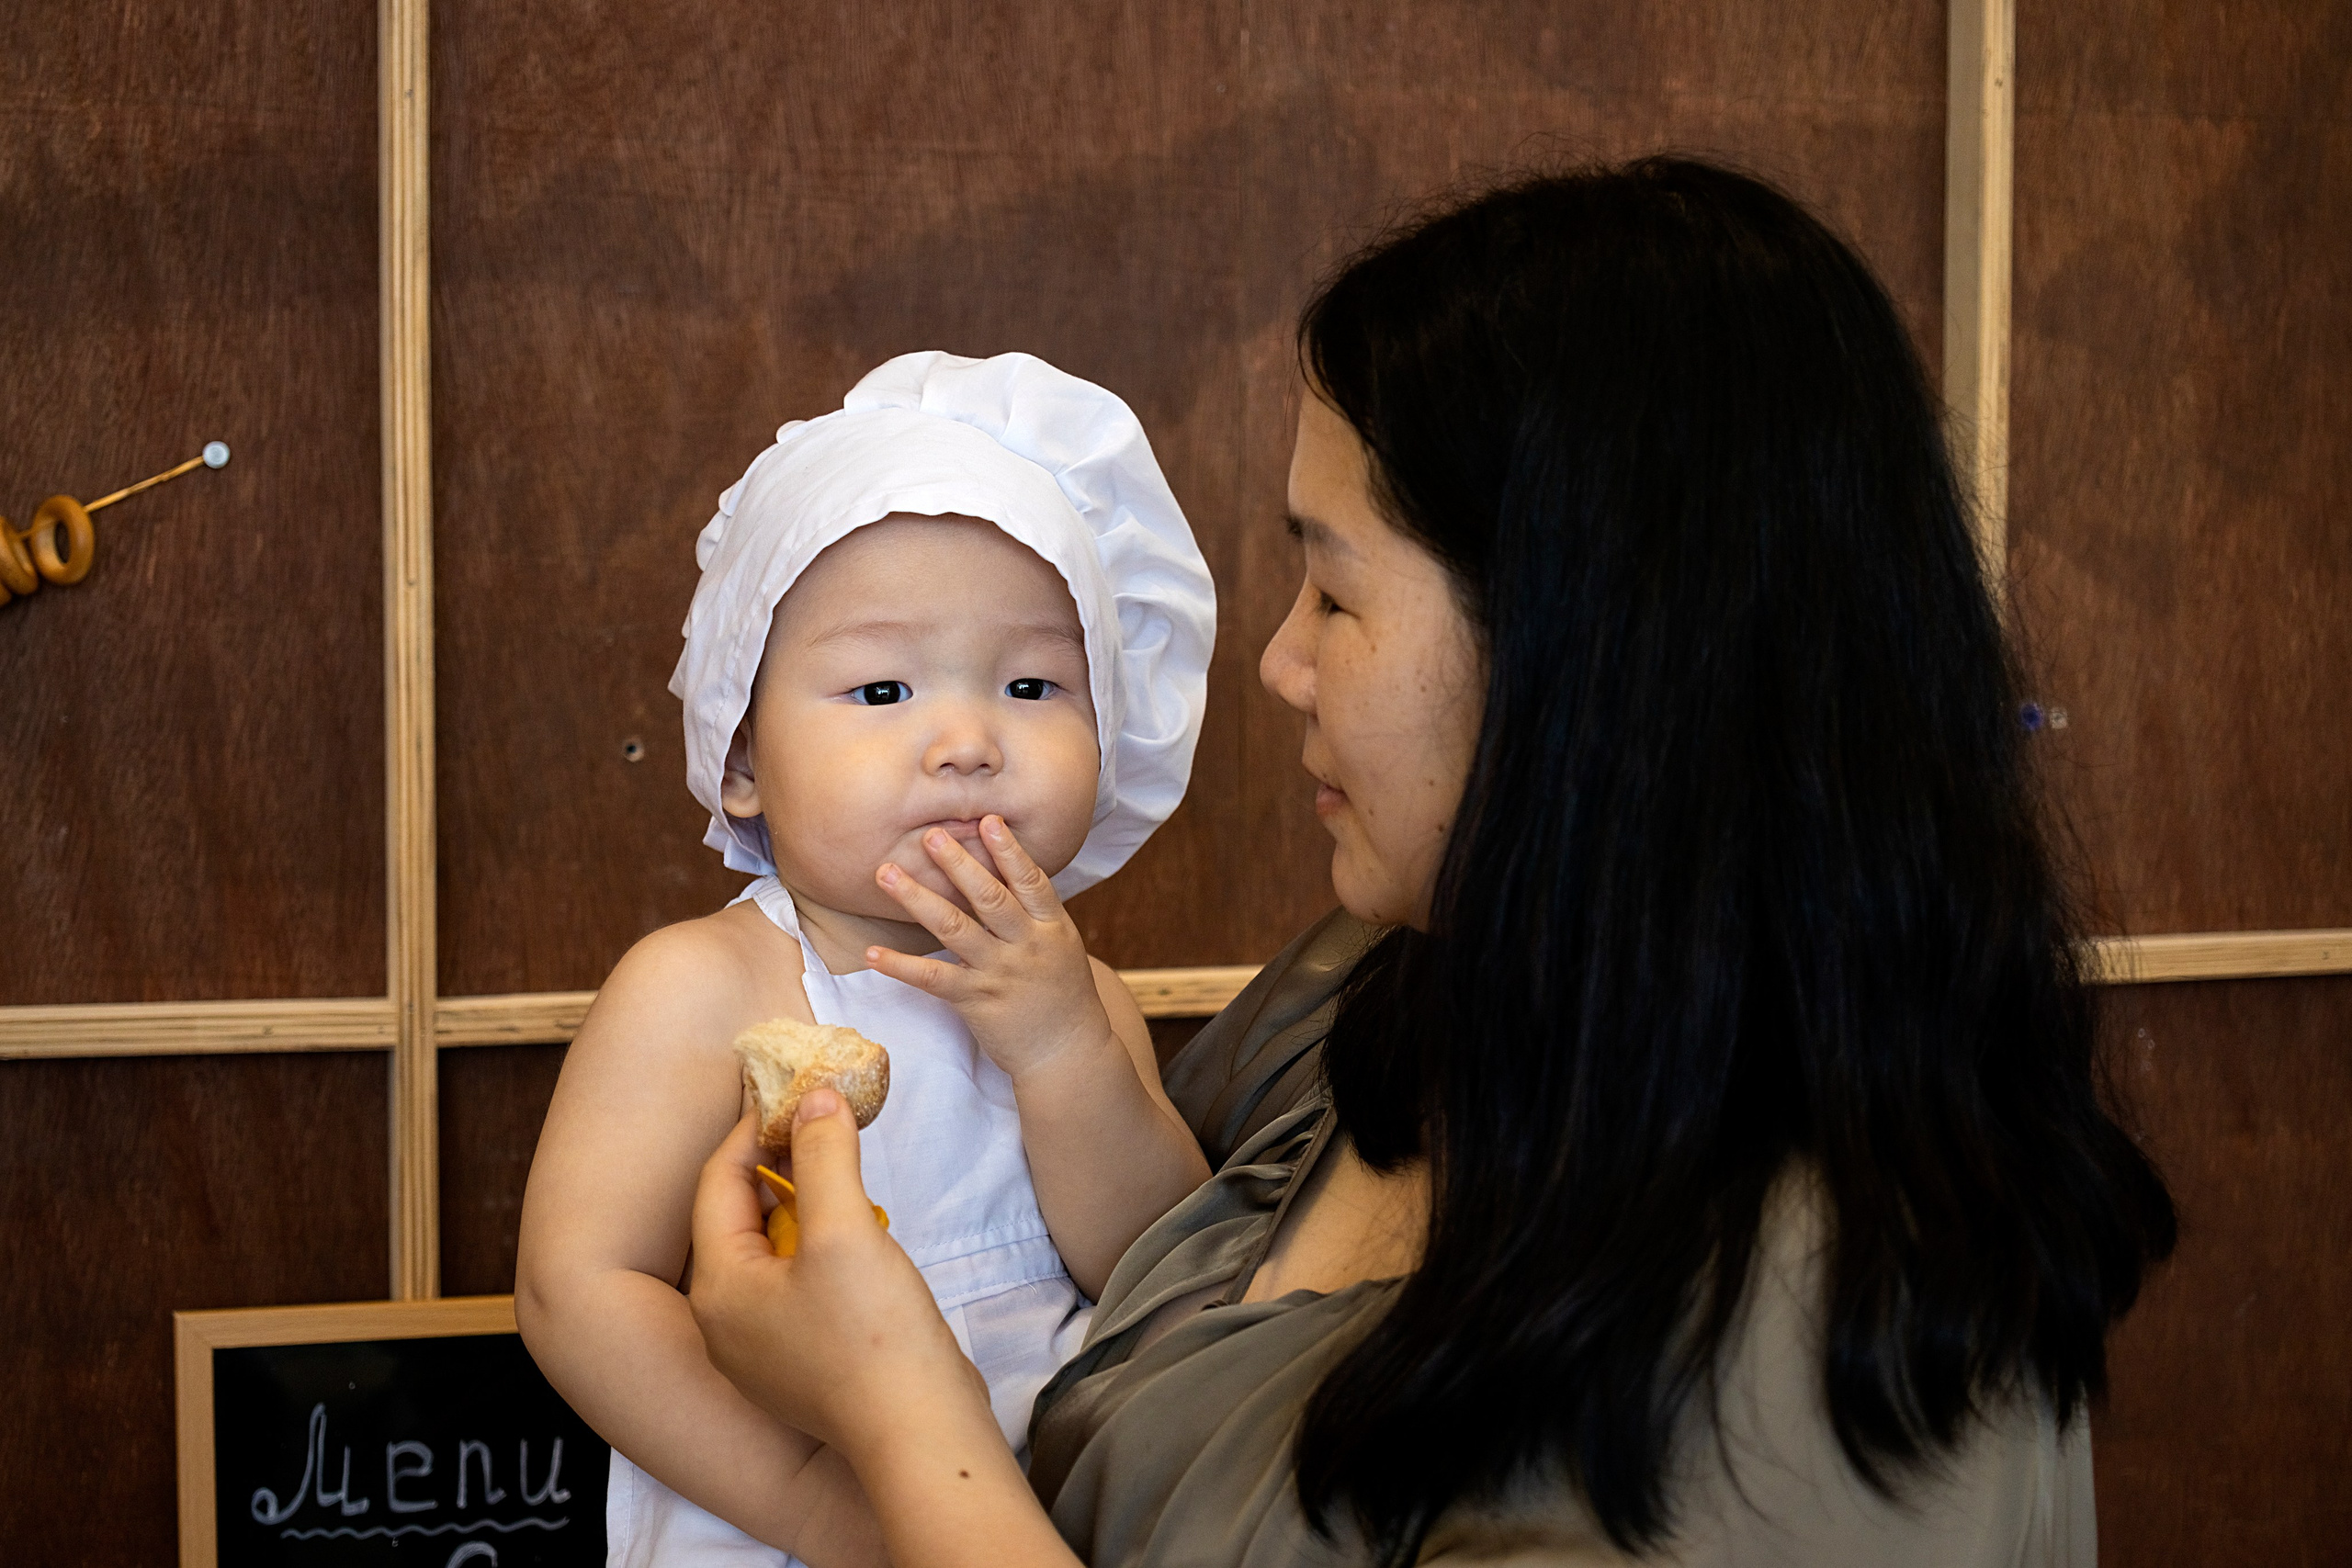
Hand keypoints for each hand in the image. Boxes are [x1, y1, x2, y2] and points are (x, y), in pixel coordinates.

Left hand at [688, 1097, 991, 1464]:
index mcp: (718, 1289)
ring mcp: (761, 1353)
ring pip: (768, 1254)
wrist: (919, 1435)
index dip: (754, 1129)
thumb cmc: (872, 1334)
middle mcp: (724, 1324)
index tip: (795, 1092)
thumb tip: (815, 1096)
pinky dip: (815, 1249)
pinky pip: (792, 1289)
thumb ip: (825, 1155)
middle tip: (821, 1124)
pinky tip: (854, 1237)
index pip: (719, 1183)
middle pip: (738, 1219)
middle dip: (779, 1166)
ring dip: (801, 1207)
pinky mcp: (800, 1368)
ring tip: (842, 1171)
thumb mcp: (845, 1230)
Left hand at [866, 815, 1113, 1080]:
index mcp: (1051, 927)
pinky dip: (901, 966)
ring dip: (917, 898)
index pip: (1030, 881)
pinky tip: (874, 952)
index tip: (988, 821)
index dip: (1009, 851)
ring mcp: (1000, 973)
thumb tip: (1007, 866)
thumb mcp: (1062, 944)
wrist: (1067, 1051)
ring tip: (887, 873)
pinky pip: (932, 979)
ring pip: (954, 928)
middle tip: (930, 835)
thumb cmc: (1062, 993)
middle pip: (989, 897)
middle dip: (958, 864)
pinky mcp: (975, 1001)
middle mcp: (1026, 945)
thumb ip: (1035, 910)